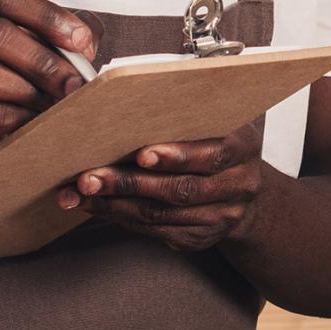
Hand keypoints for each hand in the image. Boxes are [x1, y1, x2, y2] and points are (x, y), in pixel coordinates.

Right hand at [0, 0, 92, 170]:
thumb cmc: (12, 81)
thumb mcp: (42, 48)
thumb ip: (69, 36)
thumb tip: (87, 39)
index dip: (47, 16)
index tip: (80, 40)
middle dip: (44, 60)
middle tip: (75, 82)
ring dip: (31, 91)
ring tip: (55, 103)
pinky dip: (21, 118)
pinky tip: (36, 120)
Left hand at [59, 120, 265, 251]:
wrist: (241, 191)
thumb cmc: (216, 143)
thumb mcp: (214, 120)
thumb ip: (186, 111)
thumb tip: (129, 92)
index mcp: (244, 147)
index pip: (213, 154)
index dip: (177, 156)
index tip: (142, 154)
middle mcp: (238, 185)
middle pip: (181, 189)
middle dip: (130, 183)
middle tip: (92, 177)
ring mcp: (221, 216)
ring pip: (163, 213)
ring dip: (118, 203)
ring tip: (86, 191)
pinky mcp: (200, 237)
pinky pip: (157, 229)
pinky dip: (124, 217)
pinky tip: (102, 206)